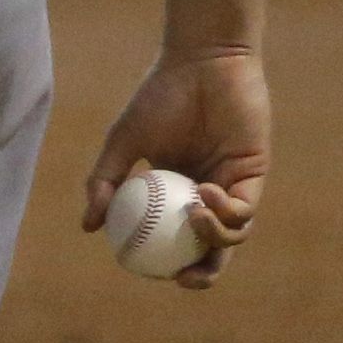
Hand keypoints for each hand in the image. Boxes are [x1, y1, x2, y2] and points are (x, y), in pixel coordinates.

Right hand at [83, 46, 267, 287]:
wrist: (201, 64)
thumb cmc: (159, 97)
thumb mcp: (123, 141)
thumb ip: (106, 181)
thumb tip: (87, 226)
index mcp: (174, 189)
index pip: (174, 238)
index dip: (165, 261)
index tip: (148, 269)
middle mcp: (205, 193)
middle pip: (209, 249)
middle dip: (203, 272)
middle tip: (185, 278)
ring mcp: (232, 185)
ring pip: (231, 235)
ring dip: (214, 238)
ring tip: (193, 217)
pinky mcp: (254, 176)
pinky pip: (245, 209)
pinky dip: (227, 212)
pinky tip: (206, 193)